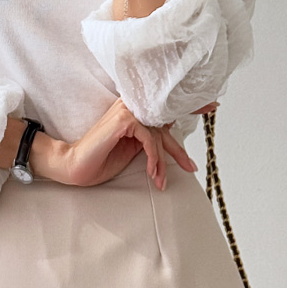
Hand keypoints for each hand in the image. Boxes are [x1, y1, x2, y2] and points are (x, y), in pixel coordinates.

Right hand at [58, 97, 197, 192]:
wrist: (76, 167)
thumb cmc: (101, 159)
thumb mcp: (133, 149)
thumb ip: (150, 139)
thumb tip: (171, 140)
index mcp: (133, 111)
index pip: (163, 108)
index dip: (188, 106)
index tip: (210, 106)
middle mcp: (130, 106)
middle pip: (165, 123)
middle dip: (181, 146)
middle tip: (195, 160)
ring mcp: (127, 111)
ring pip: (158, 135)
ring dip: (162, 162)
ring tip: (160, 181)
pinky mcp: (124, 121)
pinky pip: (150, 139)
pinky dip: (153, 158)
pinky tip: (151, 172)